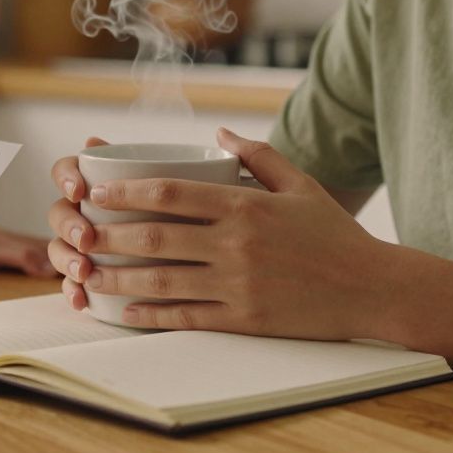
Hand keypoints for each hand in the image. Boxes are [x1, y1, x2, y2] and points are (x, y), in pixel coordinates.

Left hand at [46, 129, 395, 338]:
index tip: (96, 190)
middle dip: (109, 235)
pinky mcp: (244, 319)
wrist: (373, 289)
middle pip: (155, 237)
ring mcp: (238, 284)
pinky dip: (151, 315)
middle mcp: (236, 244)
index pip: (170, 192)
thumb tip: (219, 133)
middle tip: (79, 232)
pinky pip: (187, 317)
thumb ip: (257, 155)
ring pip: (162, 280)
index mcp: (244, 206)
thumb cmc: (334, 235)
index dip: (126, 191)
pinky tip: (126, 311)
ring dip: (119, 277)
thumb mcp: (300, 185)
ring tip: (88, 272)